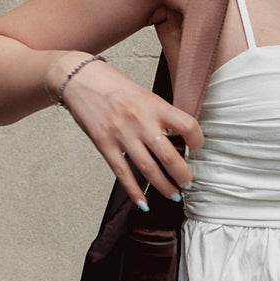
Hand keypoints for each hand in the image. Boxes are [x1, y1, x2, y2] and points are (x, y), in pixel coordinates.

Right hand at [47, 54, 202, 206]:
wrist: (81, 79)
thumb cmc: (114, 85)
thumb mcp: (144, 94)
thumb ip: (160, 114)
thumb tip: (178, 136)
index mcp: (155, 105)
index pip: (187, 126)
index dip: (198, 140)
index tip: (198, 148)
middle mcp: (141, 121)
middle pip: (169, 155)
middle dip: (182, 175)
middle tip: (188, 183)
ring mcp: (122, 134)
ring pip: (148, 169)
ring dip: (164, 186)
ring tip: (173, 195)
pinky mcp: (104, 144)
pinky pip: (123, 173)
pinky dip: (134, 191)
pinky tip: (143, 202)